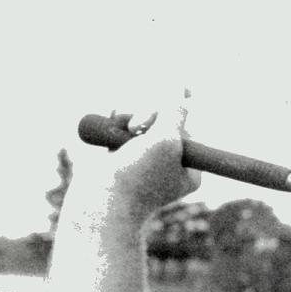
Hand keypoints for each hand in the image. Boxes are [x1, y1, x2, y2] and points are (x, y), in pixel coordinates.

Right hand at [67, 94, 200, 221]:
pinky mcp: (121, 154)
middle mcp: (170, 164)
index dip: (172, 116)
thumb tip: (183, 91)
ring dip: (131, 117)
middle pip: (164, 122)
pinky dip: (117, 122)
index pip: (187, 129)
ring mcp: (144, 159)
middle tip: (136, 127)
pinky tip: (111, 127)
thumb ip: (175, 114)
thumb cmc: (138, 174)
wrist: (101, 200)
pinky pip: (124, 126)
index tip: (164, 112)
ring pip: (142, 121)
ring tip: (122, 129)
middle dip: (149, 116)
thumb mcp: (165, 139)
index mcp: (190, 169)